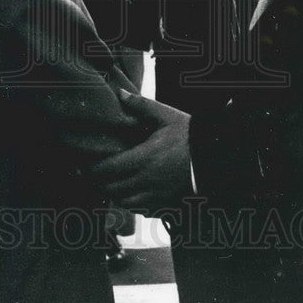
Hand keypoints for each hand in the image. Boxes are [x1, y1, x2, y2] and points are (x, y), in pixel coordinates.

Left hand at [92, 92, 191, 213]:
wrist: (216, 157)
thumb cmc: (189, 135)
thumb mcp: (166, 116)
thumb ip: (141, 105)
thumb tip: (120, 93)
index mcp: (144, 159)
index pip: (107, 170)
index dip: (93, 169)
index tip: (86, 164)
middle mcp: (147, 181)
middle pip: (112, 189)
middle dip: (102, 182)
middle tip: (98, 173)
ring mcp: (156, 197)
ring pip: (124, 202)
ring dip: (116, 193)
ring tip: (114, 182)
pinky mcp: (165, 206)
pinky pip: (140, 210)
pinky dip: (132, 202)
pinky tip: (134, 191)